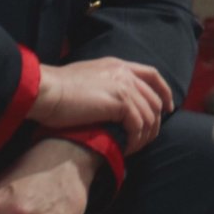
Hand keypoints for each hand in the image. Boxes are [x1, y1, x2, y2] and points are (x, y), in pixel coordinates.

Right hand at [32, 58, 172, 153]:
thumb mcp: (85, 79)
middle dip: (156, 122)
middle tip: (146, 139)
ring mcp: (124, 86)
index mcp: (117, 65)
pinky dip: (135, 139)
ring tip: (133, 148)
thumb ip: (102, 85)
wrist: (46, 90)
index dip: (164, 92)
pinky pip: (139, 125)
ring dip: (144, 135)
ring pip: (149, 115)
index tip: (168, 108)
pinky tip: (126, 148)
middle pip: (155, 99)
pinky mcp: (120, 102)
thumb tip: (108, 103)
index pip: (152, 75)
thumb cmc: (56, 89)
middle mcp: (125, 73)